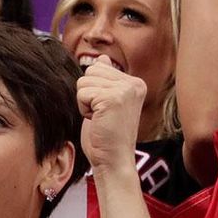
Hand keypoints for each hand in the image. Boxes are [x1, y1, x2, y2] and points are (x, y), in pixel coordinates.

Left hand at [77, 56, 145, 172]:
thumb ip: (106, 80)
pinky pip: (82, 93)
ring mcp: (125, 90)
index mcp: (135, 83)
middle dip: (87, 94)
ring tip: (99, 117)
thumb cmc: (106, 135)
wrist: (113, 159)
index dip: (93, 90)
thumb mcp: (106, 102)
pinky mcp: (113, 98)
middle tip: (100, 114)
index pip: (99, 67)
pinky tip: (96, 120)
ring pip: (84, 81)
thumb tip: (101, 59)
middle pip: (90, 72)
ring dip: (84, 102)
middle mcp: (134, 83)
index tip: (104, 109)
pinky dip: (83, 109)